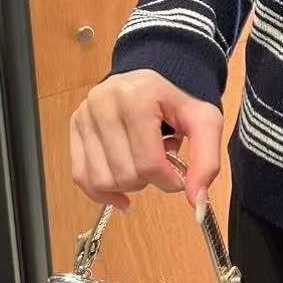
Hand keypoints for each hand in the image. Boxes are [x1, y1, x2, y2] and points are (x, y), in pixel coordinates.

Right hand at [70, 70, 222, 215]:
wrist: (154, 80)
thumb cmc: (178, 101)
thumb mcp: (204, 123)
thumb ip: (207, 162)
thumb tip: (197, 203)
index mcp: (136, 98)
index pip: (148, 164)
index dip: (169, 181)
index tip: (178, 175)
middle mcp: (103, 102)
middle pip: (125, 174)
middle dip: (149, 180)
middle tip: (160, 161)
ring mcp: (85, 114)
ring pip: (101, 180)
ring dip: (128, 184)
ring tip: (141, 161)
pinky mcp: (75, 127)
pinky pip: (81, 176)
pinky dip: (102, 192)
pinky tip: (121, 192)